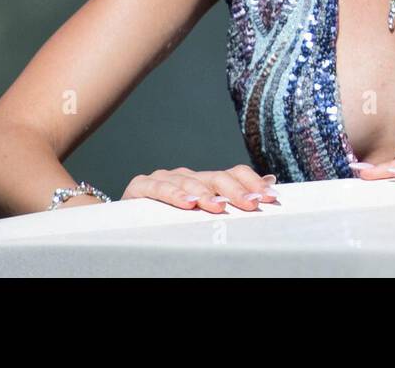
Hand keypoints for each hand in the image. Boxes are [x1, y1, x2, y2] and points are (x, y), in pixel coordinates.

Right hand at [121, 164, 279, 211]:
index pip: (233, 173)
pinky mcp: (141, 186)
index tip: (270, 197)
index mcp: (205, 180)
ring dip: (206, 194)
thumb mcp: (203, 210)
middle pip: (216, 177)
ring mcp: (165, 178)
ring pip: (189, 182)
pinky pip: (159, 188)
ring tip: (218, 207)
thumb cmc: (168, 218)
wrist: (123, 222)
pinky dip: (174, 194)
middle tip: (252, 204)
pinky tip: (186, 203)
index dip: (252, 182)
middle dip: (236, 191)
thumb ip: (233, 194)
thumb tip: (270, 181)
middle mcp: (188, 175)